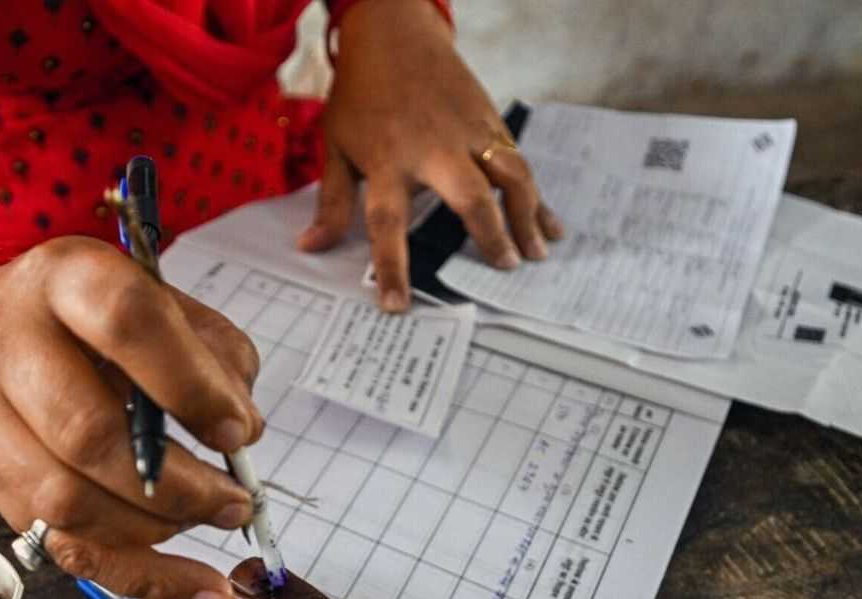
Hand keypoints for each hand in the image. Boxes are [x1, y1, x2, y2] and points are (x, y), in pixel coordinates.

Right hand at [0, 237, 264, 598]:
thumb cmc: (84, 317)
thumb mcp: (157, 299)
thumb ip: (213, 354)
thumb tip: (241, 429)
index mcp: (65, 279)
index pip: (126, 324)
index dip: (190, 385)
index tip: (236, 432)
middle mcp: (11, 345)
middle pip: (87, 432)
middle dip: (177, 484)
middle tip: (234, 500)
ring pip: (67, 502)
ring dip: (157, 529)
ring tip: (212, 520)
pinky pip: (65, 546)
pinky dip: (140, 576)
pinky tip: (198, 584)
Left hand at [305, 0, 563, 311]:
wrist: (392, 30)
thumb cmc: (360, 94)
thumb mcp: (335, 145)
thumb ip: (333, 201)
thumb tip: (311, 247)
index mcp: (386, 158)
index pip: (386, 222)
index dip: (391, 267)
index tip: (397, 305)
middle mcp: (432, 147)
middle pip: (467, 196)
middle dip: (488, 234)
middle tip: (502, 268)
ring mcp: (467, 131)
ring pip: (508, 175)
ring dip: (527, 215)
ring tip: (536, 253)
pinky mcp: (489, 120)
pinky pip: (518, 162)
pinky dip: (537, 195)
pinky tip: (550, 223)